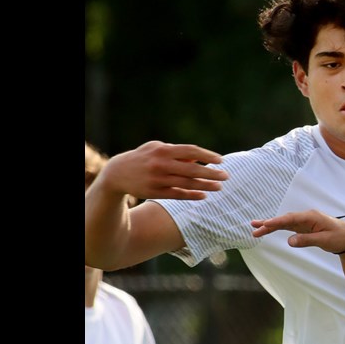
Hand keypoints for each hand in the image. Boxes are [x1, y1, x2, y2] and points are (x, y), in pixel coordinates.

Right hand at [100, 141, 227, 200]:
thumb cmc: (144, 157)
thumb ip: (177, 152)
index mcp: (163, 150)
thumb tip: (198, 158)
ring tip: (219, 187)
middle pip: (191, 169)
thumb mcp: (157, 148)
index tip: (221, 160)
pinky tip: (204, 195)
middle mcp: (160, 164)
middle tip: (226, 176)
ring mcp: (157, 179)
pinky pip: (177, 194)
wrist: (118, 173)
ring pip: (186, 183)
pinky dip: (192, 195)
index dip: (207, 155)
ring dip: (205, 185)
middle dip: (211, 173)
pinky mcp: (154, 192)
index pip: (190, 151)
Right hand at [251, 211, 344, 252]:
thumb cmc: (339, 237)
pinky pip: (288, 227)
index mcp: (311, 217)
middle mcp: (306, 217)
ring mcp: (304, 222)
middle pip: (284, 220)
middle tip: (254, 228)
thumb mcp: (324, 240)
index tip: (265, 224)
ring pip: (284, 223)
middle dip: (269, 224)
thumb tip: (290, 241)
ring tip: (255, 228)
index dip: (277, 221)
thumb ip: (307, 240)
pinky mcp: (304, 228)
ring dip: (270, 226)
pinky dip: (278, 228)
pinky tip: (268, 229)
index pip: (291, 218)